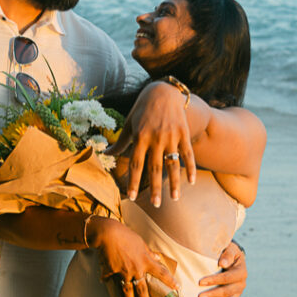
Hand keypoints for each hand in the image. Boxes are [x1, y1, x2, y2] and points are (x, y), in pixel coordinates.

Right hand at [87, 218, 178, 296]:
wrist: (108, 234)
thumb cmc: (126, 235)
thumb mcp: (141, 243)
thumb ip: (149, 253)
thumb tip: (157, 257)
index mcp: (145, 261)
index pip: (161, 273)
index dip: (170, 280)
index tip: (177, 288)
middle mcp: (136, 269)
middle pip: (142, 290)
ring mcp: (123, 272)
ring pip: (128, 290)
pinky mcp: (111, 271)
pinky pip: (108, 276)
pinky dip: (105, 278)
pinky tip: (103, 281)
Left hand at [107, 82, 195, 205]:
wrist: (163, 91)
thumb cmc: (142, 109)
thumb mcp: (129, 123)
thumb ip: (120, 142)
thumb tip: (105, 153)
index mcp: (140, 137)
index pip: (135, 164)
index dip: (133, 181)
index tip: (132, 197)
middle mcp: (156, 138)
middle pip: (155, 168)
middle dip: (154, 188)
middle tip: (156, 204)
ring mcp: (171, 137)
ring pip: (173, 164)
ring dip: (174, 183)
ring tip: (174, 198)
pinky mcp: (183, 134)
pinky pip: (187, 154)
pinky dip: (190, 168)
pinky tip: (191, 182)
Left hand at [198, 241, 246, 296]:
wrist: (233, 257)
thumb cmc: (228, 251)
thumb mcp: (230, 249)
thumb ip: (227, 254)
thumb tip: (222, 263)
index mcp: (240, 271)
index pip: (227, 277)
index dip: (214, 280)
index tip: (201, 282)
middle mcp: (241, 283)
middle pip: (228, 291)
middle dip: (213, 294)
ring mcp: (238, 292)